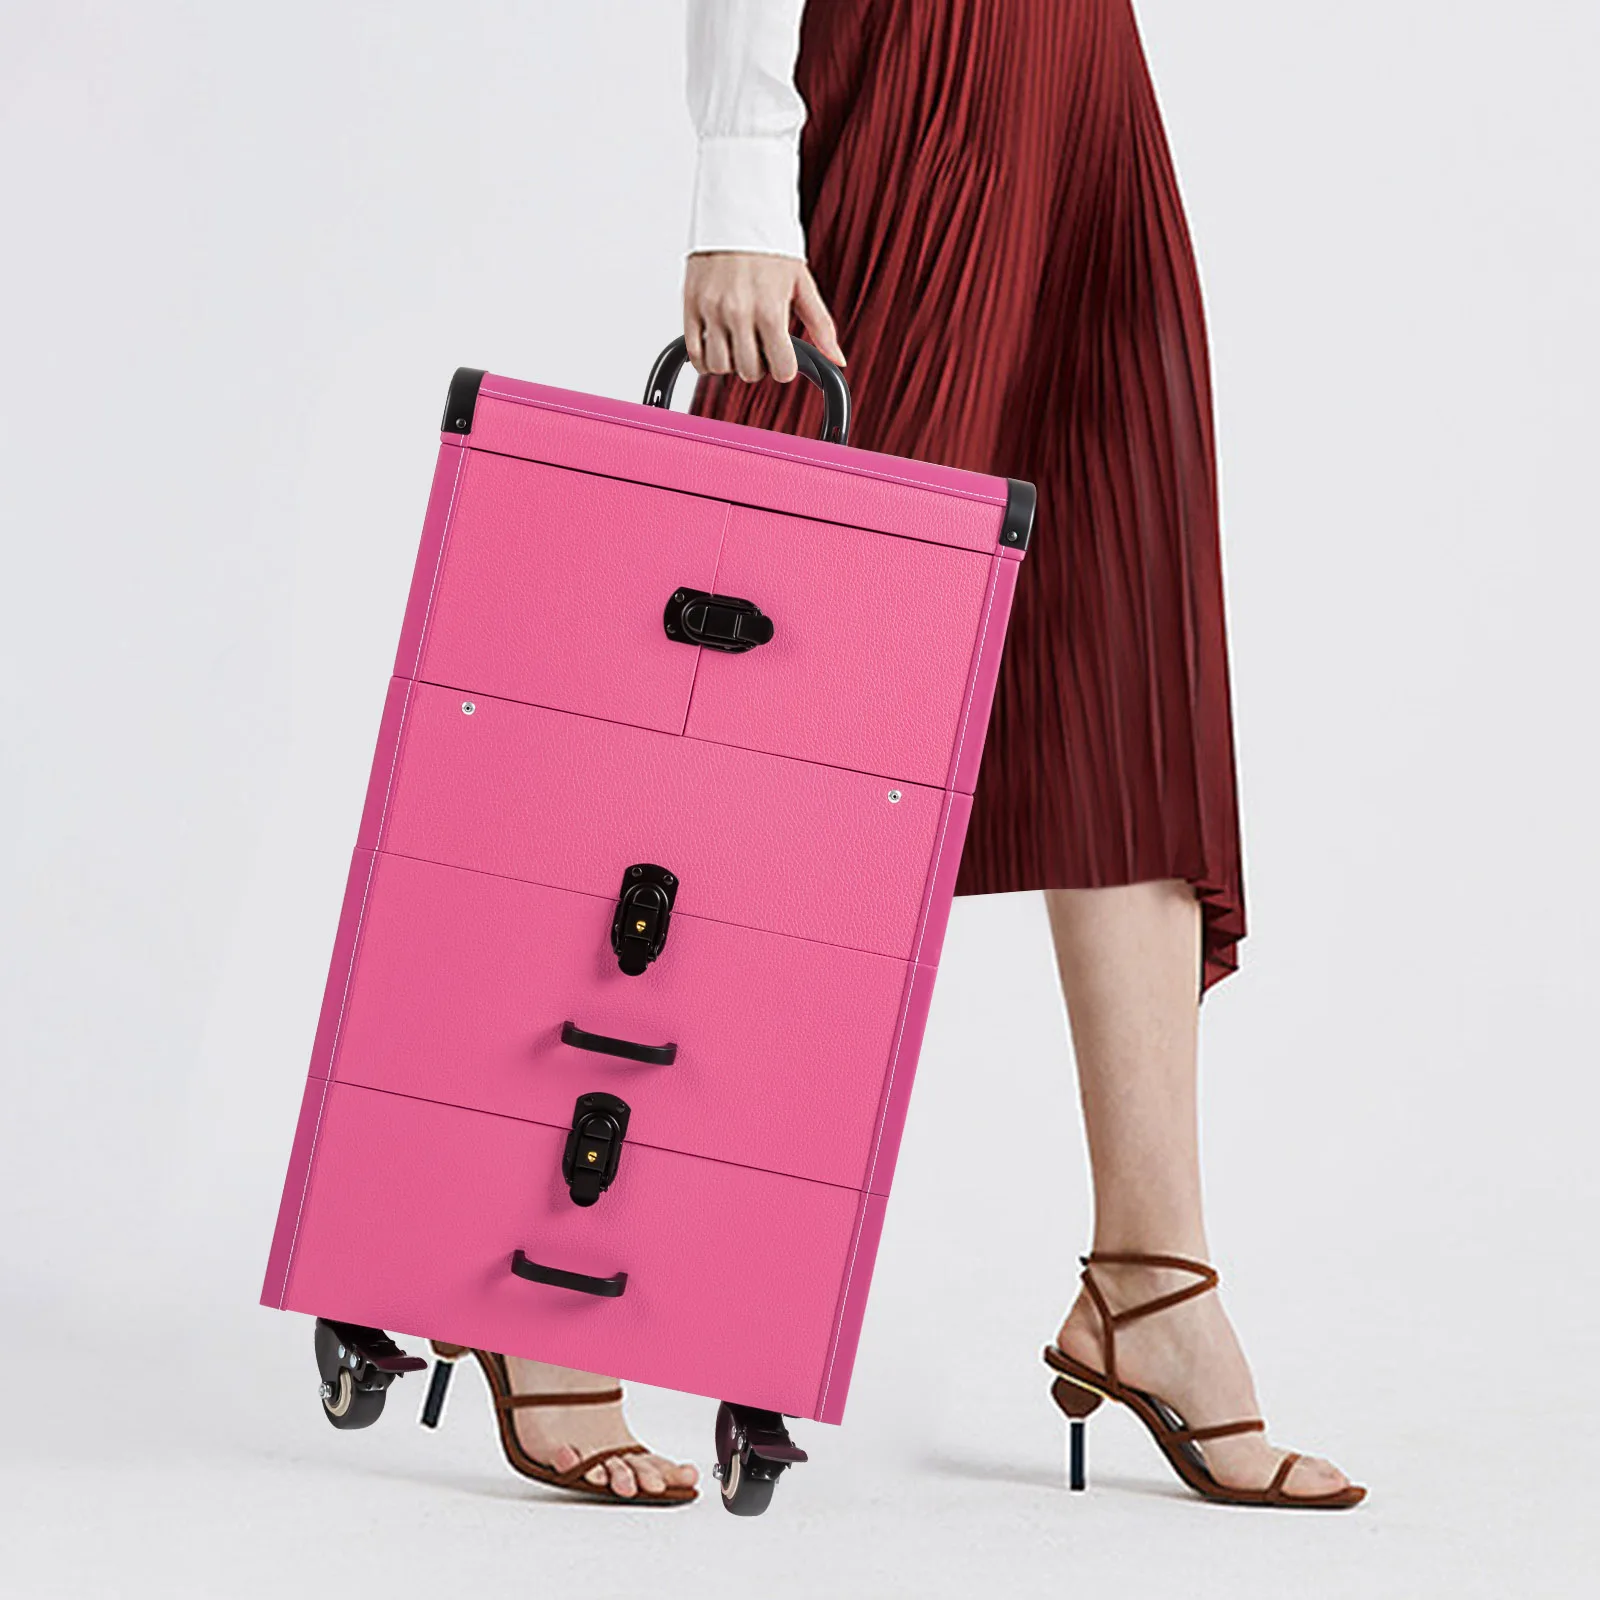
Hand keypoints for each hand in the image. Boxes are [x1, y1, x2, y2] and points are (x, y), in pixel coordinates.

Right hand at [683, 252, 846, 382]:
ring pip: (719, 367)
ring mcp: (712, 310)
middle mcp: (739, 313)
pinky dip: (704, 360)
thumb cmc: (771, 249)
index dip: (784, 367)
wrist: (737, 212)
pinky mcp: (690, 306)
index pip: (781, 370)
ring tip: (738, 345)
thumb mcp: (802, 285)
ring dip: (731, 363)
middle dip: (758, 366)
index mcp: (770, 310)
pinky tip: (717, 346)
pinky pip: (694, 353)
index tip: (783, 356)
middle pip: (748, 372)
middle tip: (760, 348)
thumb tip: (837, 360)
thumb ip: (820, 325)